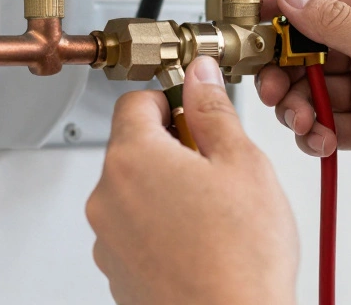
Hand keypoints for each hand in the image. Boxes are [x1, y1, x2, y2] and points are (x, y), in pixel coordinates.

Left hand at [87, 57, 298, 304]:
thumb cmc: (240, 259)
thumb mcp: (242, 163)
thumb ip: (214, 110)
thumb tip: (200, 76)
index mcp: (133, 159)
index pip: (137, 101)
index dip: (173, 100)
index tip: (198, 112)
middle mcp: (107, 197)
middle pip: (135, 149)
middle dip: (175, 150)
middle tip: (219, 170)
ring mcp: (108, 240)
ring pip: (136, 193)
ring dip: (168, 192)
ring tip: (215, 215)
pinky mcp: (117, 273)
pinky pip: (135, 233)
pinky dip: (162, 230)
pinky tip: (201, 244)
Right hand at [259, 0, 350, 213]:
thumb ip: (336, 23)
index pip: (321, 1)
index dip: (283, 13)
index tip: (254, 30)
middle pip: (308, 49)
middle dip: (284, 69)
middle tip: (274, 88)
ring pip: (313, 90)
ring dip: (298, 105)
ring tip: (303, 121)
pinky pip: (326, 124)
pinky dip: (315, 133)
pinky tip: (321, 141)